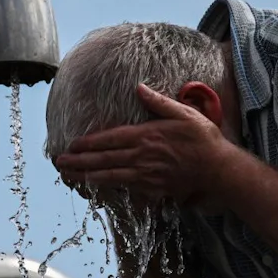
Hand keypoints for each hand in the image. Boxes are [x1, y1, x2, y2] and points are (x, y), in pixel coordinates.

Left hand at [53, 83, 229, 202]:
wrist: (219, 170)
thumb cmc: (203, 140)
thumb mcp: (183, 113)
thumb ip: (158, 102)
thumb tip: (139, 87)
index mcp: (146, 136)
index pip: (109, 139)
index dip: (88, 143)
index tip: (70, 145)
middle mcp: (141, 157)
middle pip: (103, 160)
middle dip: (78, 162)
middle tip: (58, 163)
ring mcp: (146, 176)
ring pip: (109, 177)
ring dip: (86, 177)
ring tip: (68, 176)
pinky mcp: (152, 190)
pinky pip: (125, 189)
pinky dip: (107, 189)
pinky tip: (94, 188)